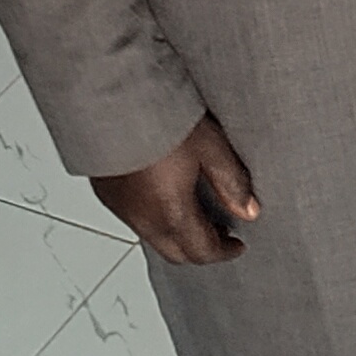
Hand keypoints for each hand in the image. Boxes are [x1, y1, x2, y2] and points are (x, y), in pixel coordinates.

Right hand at [94, 113, 259, 265]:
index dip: (224, 252)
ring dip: (177, 235)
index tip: (236, 245)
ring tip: (196, 213)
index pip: (202, 251)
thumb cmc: (160, 119)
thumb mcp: (210, 147)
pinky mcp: (106, 195)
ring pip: (154, 238)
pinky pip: (135, 221)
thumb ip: (231, 182)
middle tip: (219, 234)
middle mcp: (143, 219)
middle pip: (176, 253)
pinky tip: (165, 198)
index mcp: (172, 213)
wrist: (111, 102)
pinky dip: (155, 220)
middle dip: (200, 249)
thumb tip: (249, 210)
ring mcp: (122, 209)